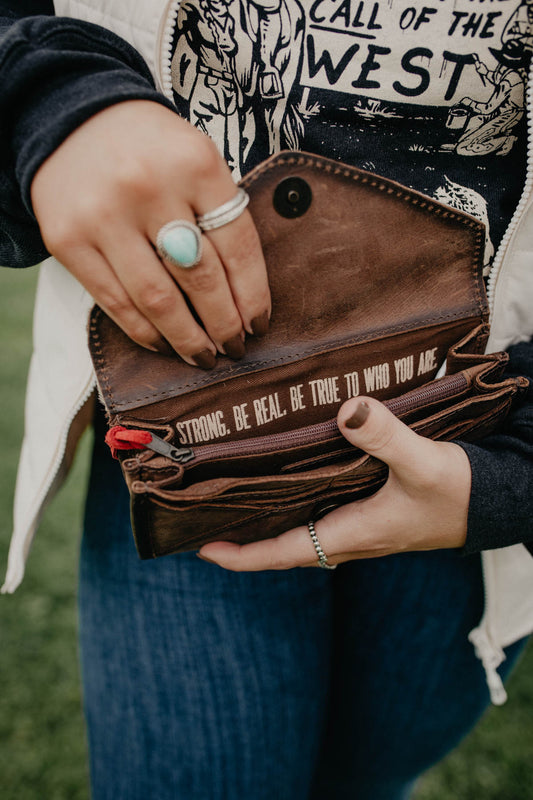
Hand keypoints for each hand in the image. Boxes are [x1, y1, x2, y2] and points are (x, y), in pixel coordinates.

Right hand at [31, 101, 269, 364]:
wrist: (72, 121)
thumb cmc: (151, 150)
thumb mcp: (196, 160)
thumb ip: (220, 214)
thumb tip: (244, 298)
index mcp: (195, 164)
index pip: (238, 247)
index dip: (253, 296)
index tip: (259, 325)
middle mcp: (149, 188)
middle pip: (200, 279)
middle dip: (224, 325)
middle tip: (235, 348)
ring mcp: (104, 216)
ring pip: (158, 300)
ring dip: (187, 339)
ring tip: (204, 356)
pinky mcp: (69, 241)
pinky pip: (116, 302)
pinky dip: (144, 331)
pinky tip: (163, 343)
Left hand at [198, 396, 470, 569]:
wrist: (495, 502)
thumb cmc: (461, 491)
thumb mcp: (423, 461)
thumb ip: (386, 437)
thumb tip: (346, 410)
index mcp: (352, 533)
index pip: (282, 554)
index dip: (241, 555)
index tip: (202, 547)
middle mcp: (349, 537)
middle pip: (282, 548)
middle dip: (243, 540)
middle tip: (206, 518)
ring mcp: (359, 529)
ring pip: (299, 533)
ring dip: (266, 525)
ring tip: (233, 502)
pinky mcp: (370, 514)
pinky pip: (319, 518)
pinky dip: (294, 508)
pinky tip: (286, 483)